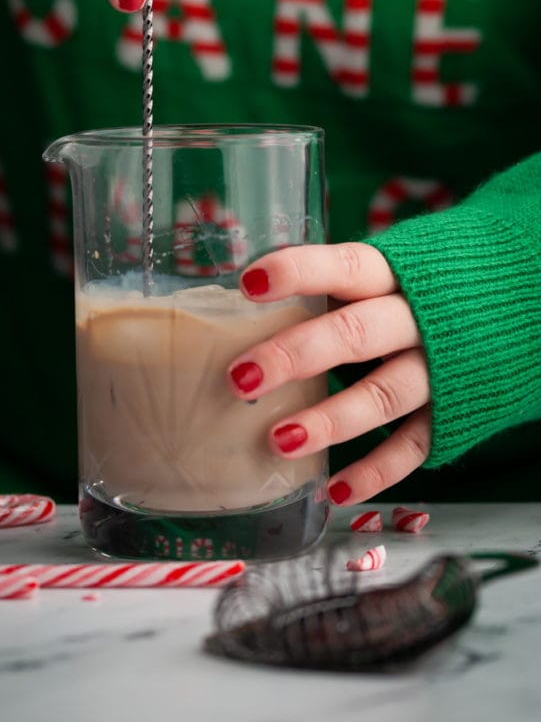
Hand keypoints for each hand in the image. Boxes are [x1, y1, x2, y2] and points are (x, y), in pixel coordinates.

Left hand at [227, 244, 430, 504]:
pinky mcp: (456, 410)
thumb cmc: (437, 281)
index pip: (346, 266)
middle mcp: (419, 318)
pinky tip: (335, 489)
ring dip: (331, 420)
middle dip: (296, 355)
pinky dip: (377, 471)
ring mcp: (440, 367)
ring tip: (279, 441)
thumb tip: (252, 292)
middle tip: (241, 378)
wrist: (529, 298)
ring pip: (384, 395)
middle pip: (355, 333)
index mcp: (399, 272)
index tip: (248, 282)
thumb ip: (343, 280)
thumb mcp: (399, 264)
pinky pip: (416, 445)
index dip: (299, 271)